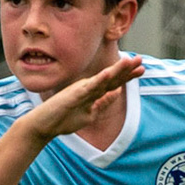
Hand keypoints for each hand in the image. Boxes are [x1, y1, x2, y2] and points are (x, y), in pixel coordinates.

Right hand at [17, 55, 145, 142]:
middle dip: (127, 69)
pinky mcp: (73, 96)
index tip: (142, 69)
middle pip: (111, 78)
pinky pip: (88, 88)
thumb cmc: (63, 119)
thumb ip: (102, 103)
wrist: (43, 125)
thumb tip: (116, 94)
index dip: (128, 75)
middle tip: (141, 60)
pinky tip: (108, 73)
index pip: (114, 82)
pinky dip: (99, 80)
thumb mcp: (89, 113)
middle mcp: (88, 87)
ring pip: (102, 79)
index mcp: (92, 92)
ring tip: (129, 61)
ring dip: (116, 70)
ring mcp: (81, 90)